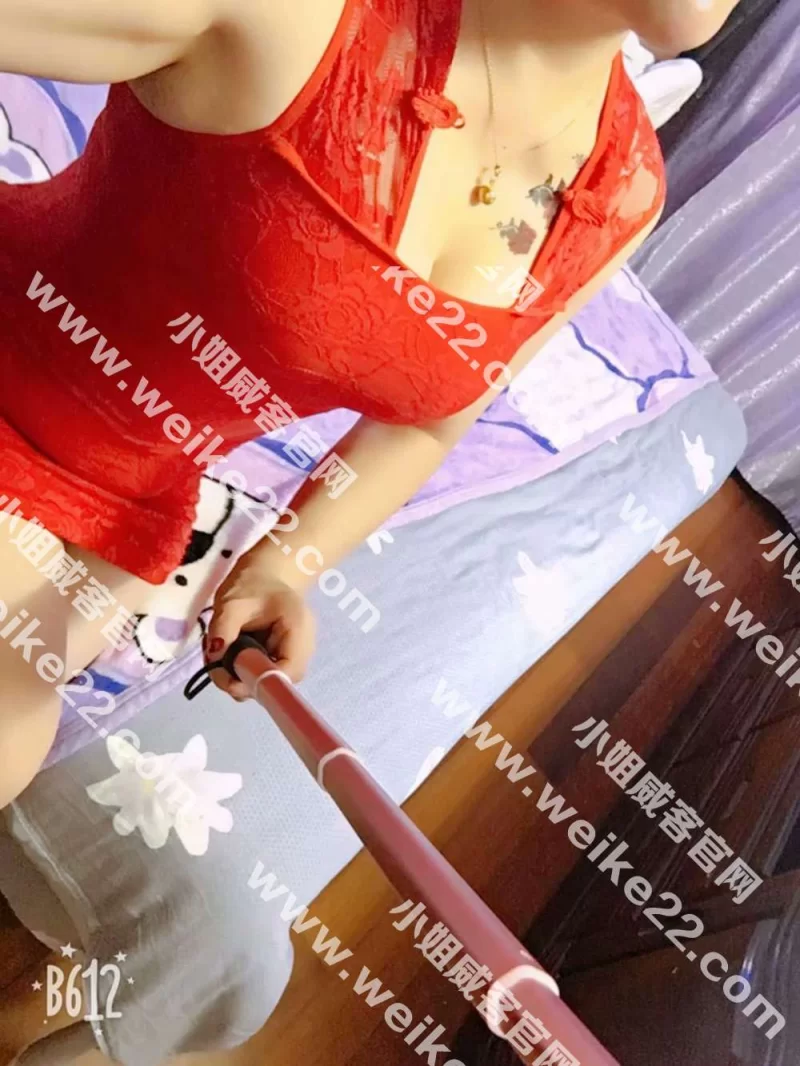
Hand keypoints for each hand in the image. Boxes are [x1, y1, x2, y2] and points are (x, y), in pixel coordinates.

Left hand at [204, 555, 315, 700]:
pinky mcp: (281, 660)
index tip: (230, 680)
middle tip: (216, 664)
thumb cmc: (252, 583)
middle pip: (278, 683)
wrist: (267, 575)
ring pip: (269, 683)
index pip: (287, 673)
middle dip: (244, 682)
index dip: (260, 684)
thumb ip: (223, 628)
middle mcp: (301, 649)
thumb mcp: (232, 602)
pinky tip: (229, 654)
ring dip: (239, 677)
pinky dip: (242, 671)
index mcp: (297, 630)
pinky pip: (263, 676)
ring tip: (220, 655)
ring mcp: (293, 657)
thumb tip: (215, 657)